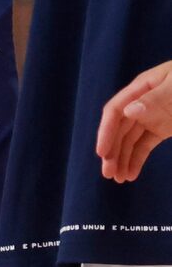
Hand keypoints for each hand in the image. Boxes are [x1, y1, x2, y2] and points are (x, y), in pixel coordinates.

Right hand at [99, 61, 171, 182]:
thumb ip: (157, 99)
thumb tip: (128, 111)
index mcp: (144, 87)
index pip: (117, 110)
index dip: (106, 132)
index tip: (102, 153)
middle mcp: (143, 102)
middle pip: (121, 128)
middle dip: (113, 151)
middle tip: (109, 174)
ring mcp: (153, 116)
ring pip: (131, 139)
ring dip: (122, 159)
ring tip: (119, 179)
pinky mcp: (163, 128)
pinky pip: (145, 144)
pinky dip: (137, 159)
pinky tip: (132, 174)